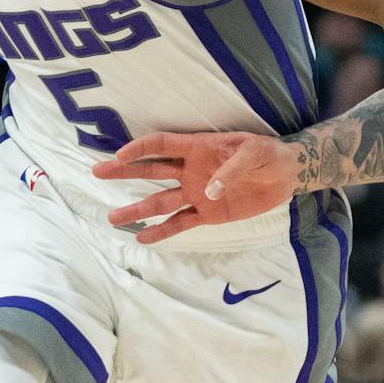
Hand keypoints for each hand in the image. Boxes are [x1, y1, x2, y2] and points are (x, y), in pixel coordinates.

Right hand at [91, 131, 296, 243]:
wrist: (286, 175)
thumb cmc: (268, 154)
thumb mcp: (253, 152)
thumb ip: (230, 170)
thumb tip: (207, 192)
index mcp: (199, 148)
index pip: (163, 145)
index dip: (140, 148)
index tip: (120, 155)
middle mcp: (191, 170)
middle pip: (151, 170)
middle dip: (123, 171)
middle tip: (98, 172)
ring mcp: (197, 193)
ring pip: (160, 201)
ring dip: (137, 208)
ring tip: (113, 218)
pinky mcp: (208, 214)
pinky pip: (180, 222)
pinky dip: (162, 231)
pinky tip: (143, 237)